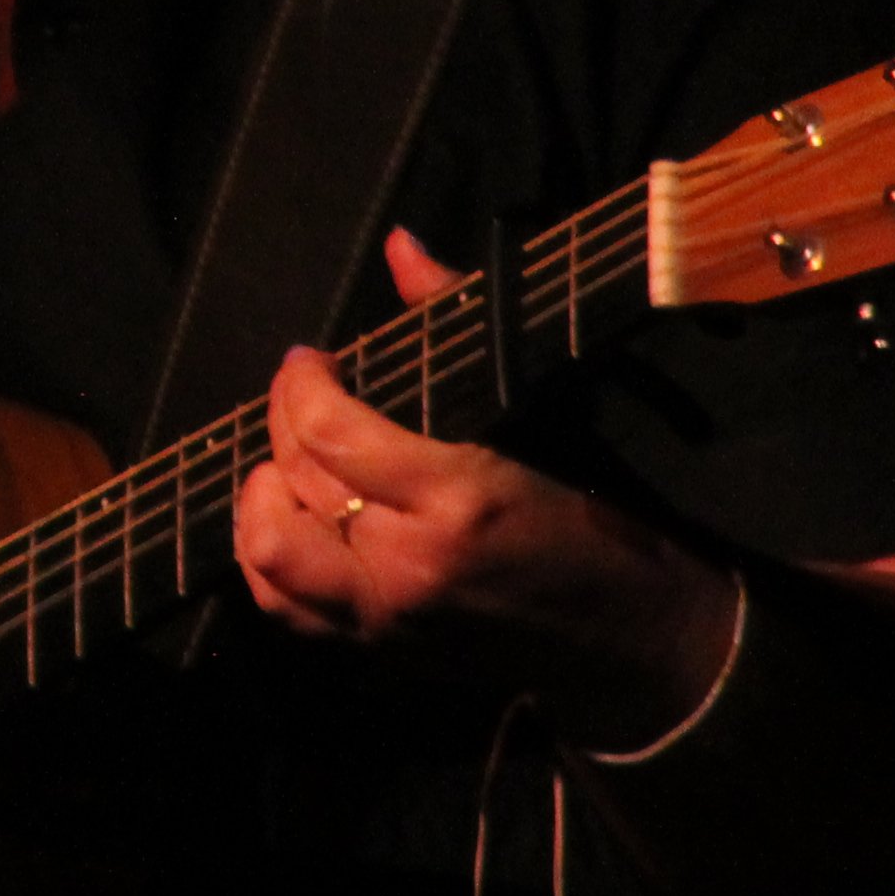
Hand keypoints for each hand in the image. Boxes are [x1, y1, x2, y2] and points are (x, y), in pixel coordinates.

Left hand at [234, 227, 739, 746]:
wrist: (633, 637)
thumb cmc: (594, 516)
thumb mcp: (534, 413)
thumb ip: (456, 320)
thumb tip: (400, 245)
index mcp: (456, 496)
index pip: (328, 432)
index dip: (300, 383)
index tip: (311, 359)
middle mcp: (408, 561)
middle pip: (293, 479)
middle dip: (281, 421)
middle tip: (302, 396)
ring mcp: (386, 616)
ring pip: (269, 550)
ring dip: (262, 495)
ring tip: (286, 462)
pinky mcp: (377, 650)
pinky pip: (284, 607)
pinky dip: (265, 558)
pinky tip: (288, 519)